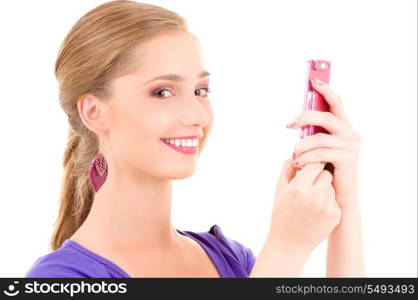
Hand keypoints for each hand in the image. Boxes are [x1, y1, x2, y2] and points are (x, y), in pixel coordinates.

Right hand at [268, 160, 340, 255]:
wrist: (289, 245)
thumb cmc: (281, 216)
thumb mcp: (279, 192)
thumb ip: (286, 171)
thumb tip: (293, 157)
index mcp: (299, 188)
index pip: (314, 164)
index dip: (311, 164)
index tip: (308, 165)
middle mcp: (315, 196)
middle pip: (326, 173)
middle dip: (319, 174)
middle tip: (310, 180)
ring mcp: (327, 207)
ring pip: (331, 186)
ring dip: (324, 187)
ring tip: (312, 197)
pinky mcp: (335, 215)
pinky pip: (334, 199)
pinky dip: (327, 200)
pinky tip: (316, 209)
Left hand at [287, 79, 360, 208]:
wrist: (337, 197)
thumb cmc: (325, 171)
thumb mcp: (318, 148)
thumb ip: (314, 134)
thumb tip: (296, 122)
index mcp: (344, 127)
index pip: (336, 103)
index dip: (325, 90)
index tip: (312, 80)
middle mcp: (350, 133)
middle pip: (325, 116)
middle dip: (304, 118)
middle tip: (289, 124)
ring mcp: (351, 146)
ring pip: (319, 137)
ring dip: (301, 147)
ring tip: (294, 156)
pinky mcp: (348, 159)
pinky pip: (320, 153)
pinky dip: (305, 158)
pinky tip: (298, 164)